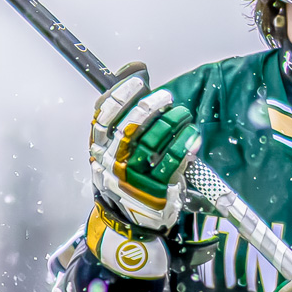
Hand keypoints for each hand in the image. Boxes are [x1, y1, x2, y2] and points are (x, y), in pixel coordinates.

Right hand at [90, 66, 199, 234]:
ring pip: (155, 142)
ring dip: (173, 122)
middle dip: (152, 106)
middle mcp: (113, 163)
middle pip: (132, 126)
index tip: (139, 80)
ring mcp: (134, 180)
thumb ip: (122, 109)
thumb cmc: (122, 175)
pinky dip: (185, 145)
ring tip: (183, 114)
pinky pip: (174, 162)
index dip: (122, 93)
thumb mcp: (112, 146)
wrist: (125, 224)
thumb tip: (136, 68)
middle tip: (167, 98)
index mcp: (99, 150)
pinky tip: (192, 136)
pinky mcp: (156, 192)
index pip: (104, 116)